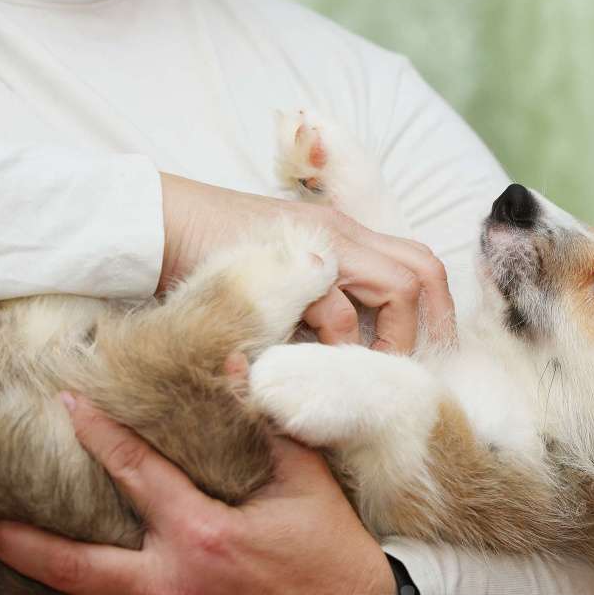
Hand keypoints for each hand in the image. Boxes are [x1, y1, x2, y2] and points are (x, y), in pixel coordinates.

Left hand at [0, 394, 396, 594]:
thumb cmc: (333, 554)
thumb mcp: (308, 485)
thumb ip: (266, 425)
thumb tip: (233, 364)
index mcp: (205, 534)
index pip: (134, 471)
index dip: (97, 432)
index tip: (67, 406)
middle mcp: (173, 591)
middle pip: (72, 568)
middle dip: (21, 546)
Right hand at [159, 173, 454, 351]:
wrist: (158, 222)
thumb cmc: (215, 251)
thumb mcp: (283, 272)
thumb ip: (319, 296)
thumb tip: (349, 346)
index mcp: (348, 235)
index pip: (417, 262)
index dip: (435, 311)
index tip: (423, 355)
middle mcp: (345, 234)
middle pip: (423, 270)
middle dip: (430, 325)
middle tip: (411, 370)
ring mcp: (321, 244)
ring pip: (397, 287)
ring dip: (393, 337)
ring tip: (369, 372)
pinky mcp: (292, 264)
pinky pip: (336, 307)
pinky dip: (339, 342)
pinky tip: (322, 364)